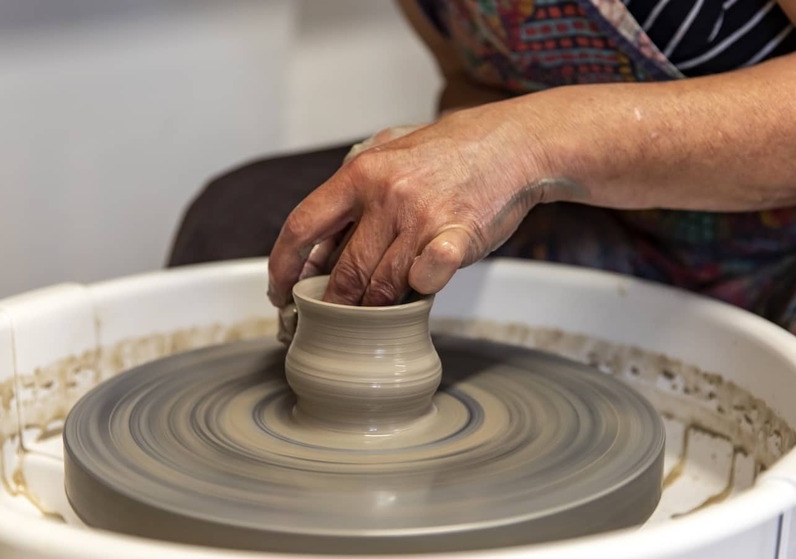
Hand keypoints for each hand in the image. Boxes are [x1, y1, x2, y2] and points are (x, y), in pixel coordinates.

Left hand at [268, 102, 556, 307]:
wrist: (514, 144)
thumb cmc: (450, 153)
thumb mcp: (389, 153)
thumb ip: (351, 189)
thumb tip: (313, 240)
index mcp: (360, 173)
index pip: (302, 227)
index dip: (283, 267)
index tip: (280, 292)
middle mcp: (386, 195)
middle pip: (343, 271)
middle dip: (334, 303)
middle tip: (333, 318)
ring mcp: (422, 217)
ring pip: (382, 285)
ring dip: (377, 306)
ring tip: (377, 311)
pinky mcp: (457, 237)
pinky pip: (427, 279)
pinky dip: (421, 290)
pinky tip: (421, 285)